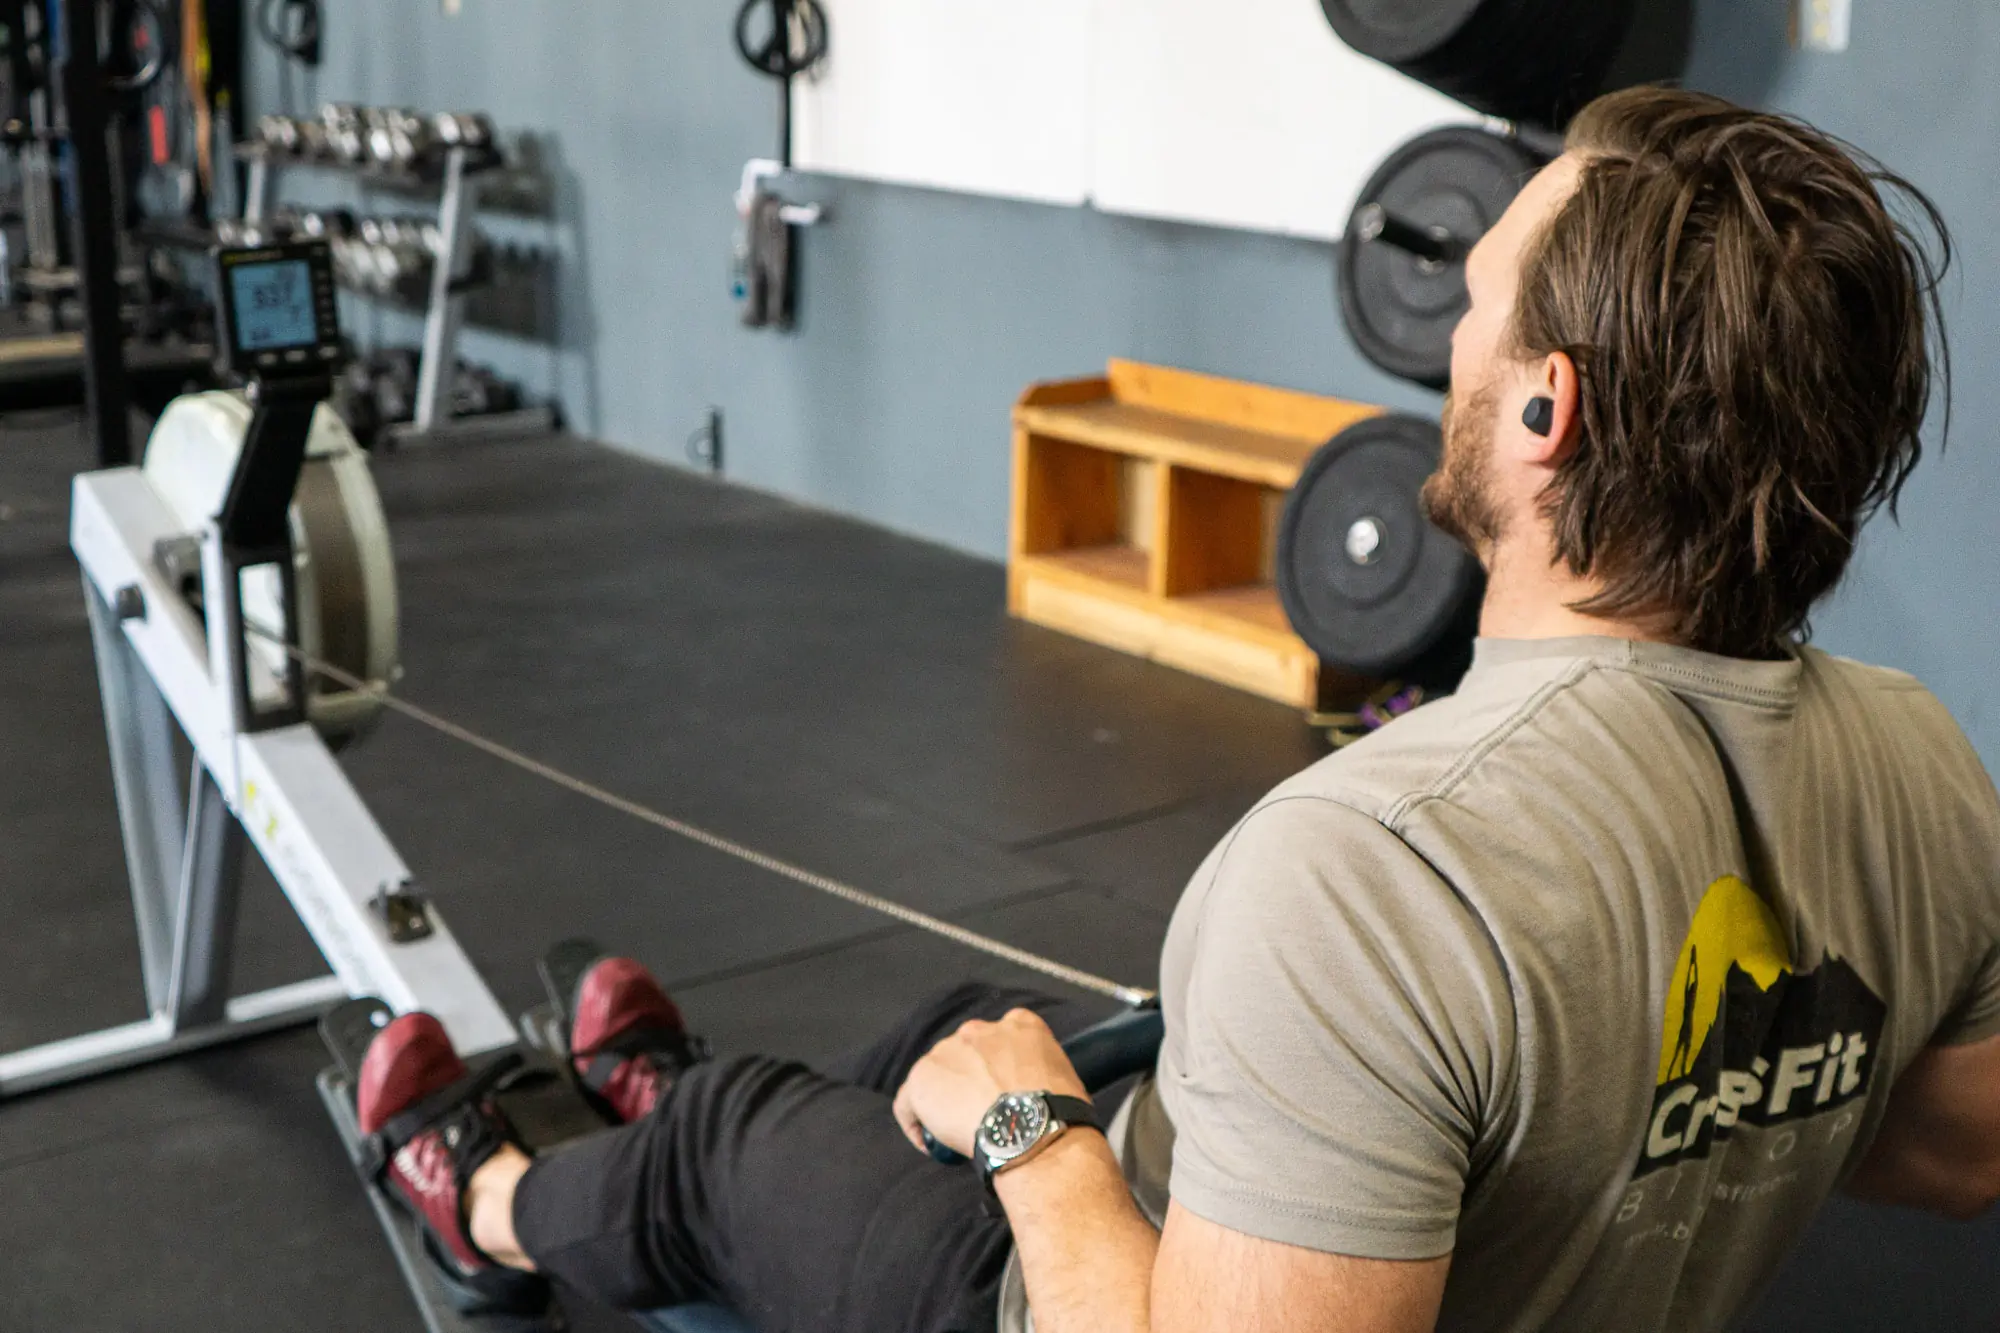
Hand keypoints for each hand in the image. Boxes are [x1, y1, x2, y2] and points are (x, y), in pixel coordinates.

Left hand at [892, 1008, 1088, 1158]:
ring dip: (943, 1101)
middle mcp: (980, 1030)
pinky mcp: (923, 1077)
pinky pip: (908, 1101)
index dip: (996, 1070)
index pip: (1000, 1041)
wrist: (1034, 1132)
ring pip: (936, 1076)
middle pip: (964, 1055)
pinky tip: (929, 1143)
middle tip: (979, 1116)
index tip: (999, 1094)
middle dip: (968, 1083)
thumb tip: (1033, 1095)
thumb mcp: (1062, 1077)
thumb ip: (1040, 1072)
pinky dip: (915, 1121)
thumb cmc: (1058, 1115)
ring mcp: (948, 1050)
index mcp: (1021, 1025)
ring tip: (956, 1134)